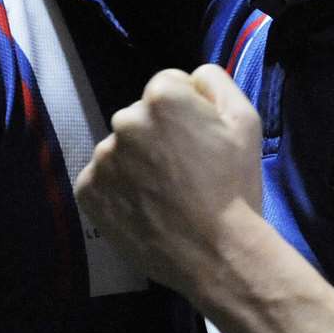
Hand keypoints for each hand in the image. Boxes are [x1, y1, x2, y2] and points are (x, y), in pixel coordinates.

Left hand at [75, 65, 262, 299]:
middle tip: (184, 171)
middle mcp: (124, 121)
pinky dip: (118, 189)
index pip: (168, 86)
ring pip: (120, 149)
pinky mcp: (87, 192)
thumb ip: (215, 81)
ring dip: (136, 163)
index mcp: (161, 98)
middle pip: (140, 117)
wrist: (216, 254)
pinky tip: (144, 207)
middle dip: (157, 135)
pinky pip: (101, 179)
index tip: (200, 141)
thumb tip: (191, 78)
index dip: (188, 110)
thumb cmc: (235, 186)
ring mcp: (102, 159)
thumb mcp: (245, 120)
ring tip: (164, 194)